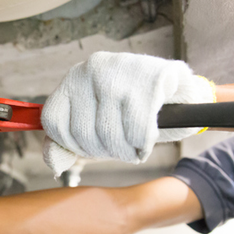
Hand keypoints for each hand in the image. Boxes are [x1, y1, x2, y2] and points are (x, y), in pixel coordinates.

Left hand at [41, 51, 214, 175]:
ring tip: (133, 142)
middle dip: (104, 151)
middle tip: (120, 146)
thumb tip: (55, 164)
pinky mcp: (151, 79)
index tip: (90, 147)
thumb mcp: (93, 123)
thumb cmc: (130, 112)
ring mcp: (121, 72)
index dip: (71, 145)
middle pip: (82, 132)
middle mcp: (92, 70)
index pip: (54, 122)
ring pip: (109, 135)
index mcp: (73, 78)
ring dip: (125, 151)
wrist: (179, 93)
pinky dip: (143, 145)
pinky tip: (147, 138)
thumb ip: (67, 143)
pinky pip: (138, 132)